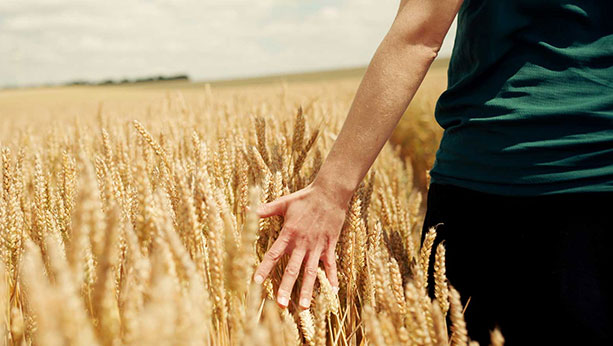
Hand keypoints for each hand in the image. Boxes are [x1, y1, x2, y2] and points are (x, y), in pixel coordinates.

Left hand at [253, 182, 347, 309]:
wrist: (331, 193)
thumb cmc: (306, 197)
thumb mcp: (284, 202)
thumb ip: (265, 209)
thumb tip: (247, 210)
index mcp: (289, 233)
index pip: (274, 254)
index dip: (264, 268)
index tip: (256, 282)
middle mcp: (302, 243)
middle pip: (292, 269)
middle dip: (286, 287)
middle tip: (280, 305)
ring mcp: (317, 246)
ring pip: (311, 272)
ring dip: (307, 289)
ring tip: (303, 307)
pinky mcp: (329, 245)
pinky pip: (331, 264)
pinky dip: (332, 277)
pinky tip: (333, 291)